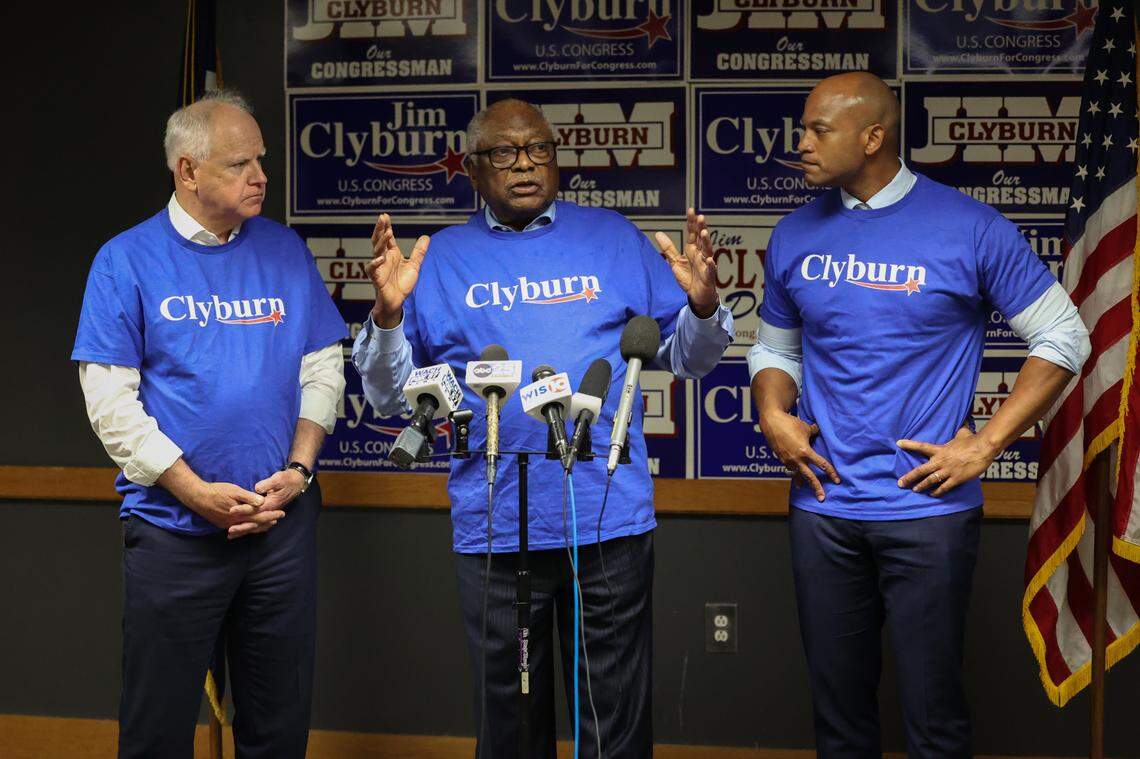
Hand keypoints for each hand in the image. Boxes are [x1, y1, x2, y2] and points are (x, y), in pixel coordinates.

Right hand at [187, 482, 285, 536]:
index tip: (282, 513)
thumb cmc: (217, 491)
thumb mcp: (234, 491)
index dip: (272, 515)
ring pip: (247, 529)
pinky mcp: (222, 524)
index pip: (260, 517)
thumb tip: (262, 502)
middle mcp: (235, 522)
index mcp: (240, 514)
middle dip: (268, 522)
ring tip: (268, 524)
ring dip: (259, 526)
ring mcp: (228, 525)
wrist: (198, 497)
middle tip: (278, 519)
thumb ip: (249, 497)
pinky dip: (247, 528)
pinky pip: (238, 529)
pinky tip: (250, 528)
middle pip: (255, 525)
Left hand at [221, 469, 305, 539]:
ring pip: (255, 525)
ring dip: (244, 530)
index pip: (255, 509)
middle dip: (242, 526)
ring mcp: (269, 514)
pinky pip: (257, 524)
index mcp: (271, 503)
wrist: (296, 483)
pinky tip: (239, 532)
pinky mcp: (267, 513)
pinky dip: (248, 529)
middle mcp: (269, 511)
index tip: (231, 510)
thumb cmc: (286, 480)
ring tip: (231, 535)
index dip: (244, 510)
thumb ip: (267, 484)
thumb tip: (257, 489)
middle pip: (254, 521)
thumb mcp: (278, 479)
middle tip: (229, 530)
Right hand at [368, 213, 429, 328]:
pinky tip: (380, 258)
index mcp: (392, 254)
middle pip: (379, 240)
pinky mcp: (376, 278)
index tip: (385, 216)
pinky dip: (375, 263)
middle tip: (382, 217)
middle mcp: (384, 258)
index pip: (388, 238)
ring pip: (376, 251)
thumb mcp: (414, 265)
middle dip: (380, 229)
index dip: (386, 227)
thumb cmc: (402, 284)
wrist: (397, 301)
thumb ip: (418, 252)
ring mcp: (379, 267)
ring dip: (381, 242)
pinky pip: (372, 269)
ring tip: (387, 233)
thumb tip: (427, 237)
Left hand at [654, 208, 717, 317]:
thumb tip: (658, 233)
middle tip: (701, 217)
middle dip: (701, 228)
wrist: (696, 296)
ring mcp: (706, 265)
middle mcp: (700, 255)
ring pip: (707, 251)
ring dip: (706, 242)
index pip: (692, 233)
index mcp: (692, 250)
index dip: (692, 222)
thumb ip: (668, 248)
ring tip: (704, 233)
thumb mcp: (675, 262)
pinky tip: (710, 259)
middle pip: (701, 239)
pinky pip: (710, 270)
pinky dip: (711, 265)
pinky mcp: (709, 276)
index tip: (691, 210)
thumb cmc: (688, 278)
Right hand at [761, 410, 839, 501]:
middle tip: (822, 499)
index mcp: (805, 452)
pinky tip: (793, 474)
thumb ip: (814, 432)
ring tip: (802, 488)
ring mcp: (787, 460)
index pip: (821, 465)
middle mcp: (796, 459)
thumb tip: (818, 432)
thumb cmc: (790, 423)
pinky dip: (793, 471)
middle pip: (809, 477)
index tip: (837, 480)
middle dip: (816, 488)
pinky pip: (789, 468)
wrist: (771, 422)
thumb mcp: (806, 427)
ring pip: (797, 474)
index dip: (831, 473)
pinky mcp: (781, 458)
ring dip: (801, 481)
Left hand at [896, 427, 996, 496]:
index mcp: (940, 450)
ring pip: (930, 481)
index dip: (909, 445)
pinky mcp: (956, 479)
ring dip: (921, 486)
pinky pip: (944, 487)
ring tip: (914, 490)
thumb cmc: (973, 440)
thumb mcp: (962, 433)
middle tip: (900, 483)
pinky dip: (937, 492)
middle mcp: (940, 461)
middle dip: (909, 477)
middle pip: (921, 470)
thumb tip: (963, 426)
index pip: (921, 446)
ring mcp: (948, 471)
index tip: (898, 443)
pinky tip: (933, 495)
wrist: (983, 448)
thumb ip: (959, 432)